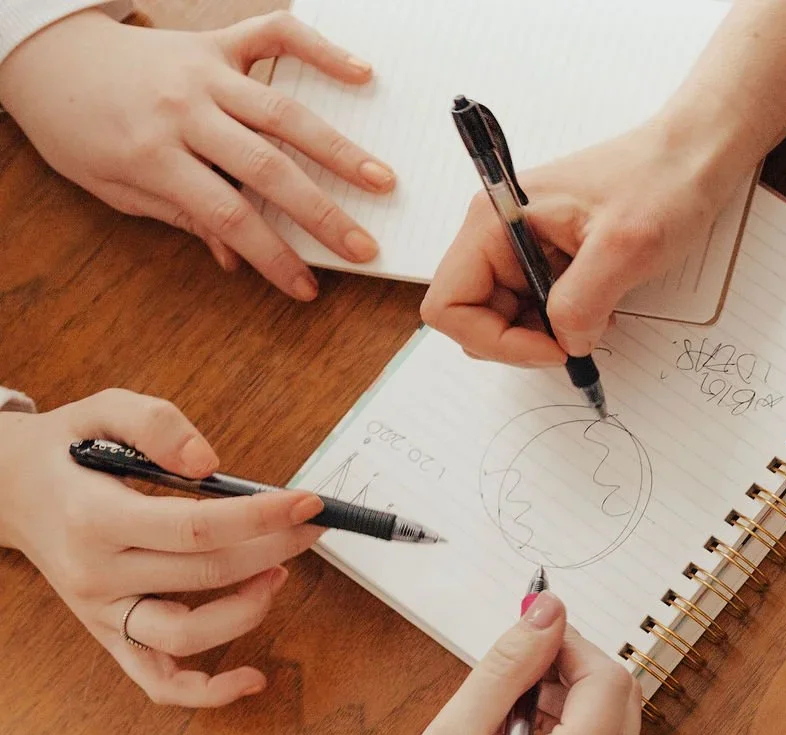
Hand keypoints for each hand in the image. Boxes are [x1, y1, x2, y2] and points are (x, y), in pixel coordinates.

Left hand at [0, 10, 392, 298]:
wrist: (48, 56)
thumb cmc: (78, 129)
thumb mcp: (116, 188)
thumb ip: (180, 217)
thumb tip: (235, 256)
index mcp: (152, 152)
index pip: (226, 214)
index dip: (271, 256)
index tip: (304, 288)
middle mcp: (183, 108)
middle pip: (266, 167)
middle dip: (321, 213)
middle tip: (363, 246)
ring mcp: (203, 70)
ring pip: (283, 112)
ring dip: (338, 149)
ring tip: (380, 179)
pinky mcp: (215, 41)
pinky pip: (275, 36)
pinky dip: (321, 50)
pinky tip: (359, 72)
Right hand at [0, 391, 325, 705]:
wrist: (6, 489)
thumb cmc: (65, 452)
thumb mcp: (101, 410)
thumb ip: (155, 423)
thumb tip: (209, 462)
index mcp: (94, 517)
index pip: (196, 528)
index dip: (262, 518)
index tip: (308, 503)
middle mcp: (96, 573)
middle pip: (206, 575)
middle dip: (274, 549)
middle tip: (310, 527)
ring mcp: (101, 612)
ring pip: (188, 636)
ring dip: (250, 610)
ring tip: (278, 573)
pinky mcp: (109, 635)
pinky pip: (158, 682)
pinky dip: (207, 692)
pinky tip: (253, 678)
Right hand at [363, 594, 638, 734]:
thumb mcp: (456, 734)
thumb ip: (508, 667)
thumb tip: (548, 611)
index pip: (606, 684)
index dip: (573, 646)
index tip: (533, 633)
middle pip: (620, 701)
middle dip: (574, 670)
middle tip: (518, 669)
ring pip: (615, 723)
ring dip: (572, 699)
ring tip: (511, 712)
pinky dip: (572, 730)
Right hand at [422, 114, 752, 362]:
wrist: (691, 157)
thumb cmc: (660, 183)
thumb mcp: (624, 248)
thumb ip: (582, 301)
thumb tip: (564, 341)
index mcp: (496, 220)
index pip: (449, 304)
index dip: (495, 340)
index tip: (553, 348)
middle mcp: (498, 232)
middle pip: (475, 317)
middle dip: (522, 342)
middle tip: (577, 342)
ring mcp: (522, 245)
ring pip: (507, 318)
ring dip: (546, 334)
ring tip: (596, 317)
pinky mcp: (549, 257)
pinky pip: (538, 307)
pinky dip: (564, 322)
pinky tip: (600, 308)